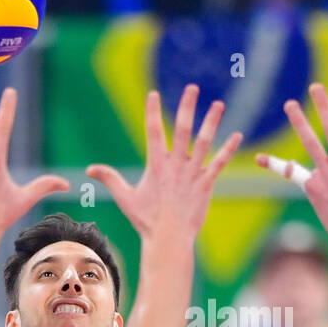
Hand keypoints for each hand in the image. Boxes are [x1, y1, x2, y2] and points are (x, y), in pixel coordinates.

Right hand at [86, 84, 242, 243]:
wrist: (168, 239)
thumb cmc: (146, 220)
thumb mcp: (125, 197)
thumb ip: (110, 179)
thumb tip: (89, 170)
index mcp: (156, 165)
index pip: (153, 131)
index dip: (152, 111)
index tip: (153, 94)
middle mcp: (175, 165)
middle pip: (183, 130)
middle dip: (187, 107)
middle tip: (192, 88)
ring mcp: (192, 174)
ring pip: (204, 143)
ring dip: (211, 122)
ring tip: (219, 104)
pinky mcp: (206, 185)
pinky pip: (219, 164)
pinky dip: (228, 150)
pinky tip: (238, 135)